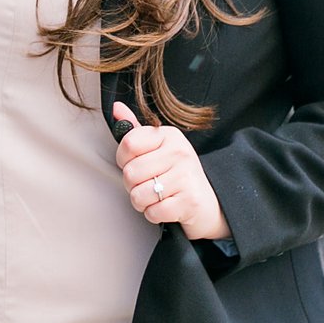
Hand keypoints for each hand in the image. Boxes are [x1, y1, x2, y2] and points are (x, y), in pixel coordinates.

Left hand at [112, 102, 228, 240]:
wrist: (207, 201)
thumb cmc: (176, 173)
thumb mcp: (158, 147)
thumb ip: (135, 130)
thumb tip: (116, 108)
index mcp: (169, 135)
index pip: (128, 144)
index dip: (123, 159)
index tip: (135, 163)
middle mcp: (180, 152)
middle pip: (130, 172)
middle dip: (132, 185)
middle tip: (147, 184)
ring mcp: (186, 177)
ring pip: (138, 194)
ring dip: (142, 201)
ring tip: (156, 196)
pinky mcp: (189, 201)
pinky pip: (153, 212)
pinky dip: (154, 214)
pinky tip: (165, 207)